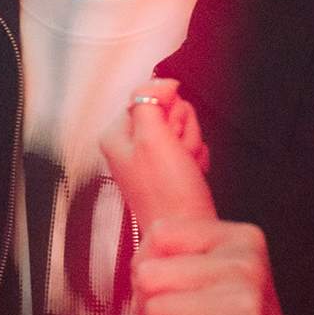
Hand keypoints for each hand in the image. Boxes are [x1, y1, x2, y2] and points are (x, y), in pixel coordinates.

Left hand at [100, 79, 214, 233]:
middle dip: (183, 131)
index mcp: (116, 135)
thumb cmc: (168, 197)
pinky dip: (197, 159)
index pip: (151, 97)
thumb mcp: (153, 139)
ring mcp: (151, 157)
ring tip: (184, 168)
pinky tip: (190, 174)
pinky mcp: (169, 168)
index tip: (170, 137)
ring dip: (192, 146)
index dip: (170, 113)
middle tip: (179, 155)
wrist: (185, 232)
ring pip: (184, 127)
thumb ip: (151, 101)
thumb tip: (162, 82)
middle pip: (169, 111)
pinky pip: (192, 146)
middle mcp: (130, 145)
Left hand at [132, 216, 313, 314]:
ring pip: (157, 310)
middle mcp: (248, 264)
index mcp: (240, 238)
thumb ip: (173, 253)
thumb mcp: (213, 272)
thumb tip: (137, 265)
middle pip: (150, 274)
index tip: (162, 286)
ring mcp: (250, 301)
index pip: (160, 234)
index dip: (146, 264)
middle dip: (146, 302)